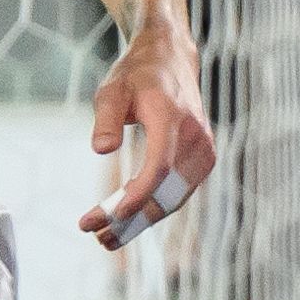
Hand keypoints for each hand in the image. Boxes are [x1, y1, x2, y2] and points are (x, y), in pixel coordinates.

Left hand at [81, 26, 216, 250]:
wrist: (171, 60)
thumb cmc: (136, 75)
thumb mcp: (111, 89)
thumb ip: (106, 118)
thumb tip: (100, 150)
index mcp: (171, 117)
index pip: (159, 166)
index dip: (137, 195)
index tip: (110, 215)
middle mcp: (194, 137)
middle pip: (167, 191)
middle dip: (132, 219)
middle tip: (95, 235)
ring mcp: (203, 150)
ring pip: (174, 199)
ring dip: (142, 222)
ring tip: (106, 239)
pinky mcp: (203, 159)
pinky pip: (179, 193)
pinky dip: (155, 210)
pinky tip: (128, 222)